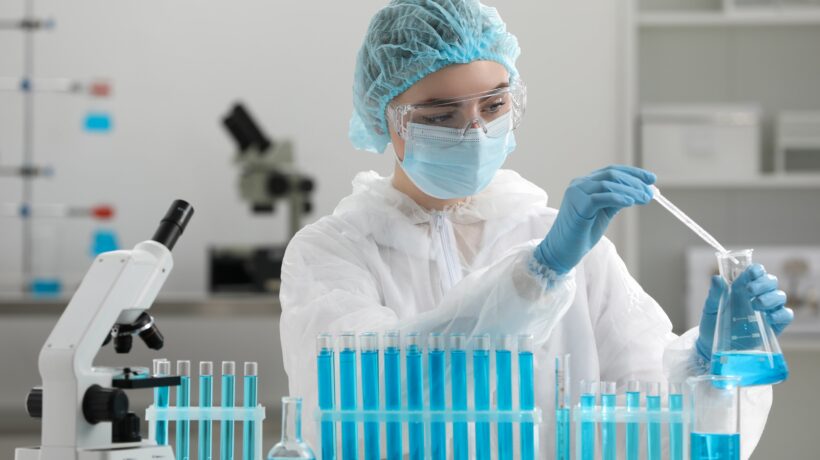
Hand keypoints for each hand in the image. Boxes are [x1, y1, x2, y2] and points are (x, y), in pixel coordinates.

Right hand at [534, 165, 655, 274]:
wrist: (561, 251)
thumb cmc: (581, 234)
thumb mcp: (603, 213)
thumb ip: (615, 201)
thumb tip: (638, 192)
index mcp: (585, 184)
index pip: (612, 171)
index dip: (633, 173)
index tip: (651, 179)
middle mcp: (579, 184)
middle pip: (611, 174)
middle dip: (634, 182)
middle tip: (650, 193)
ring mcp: (576, 193)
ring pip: (607, 184)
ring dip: (630, 190)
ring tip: (644, 199)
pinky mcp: (578, 205)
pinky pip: (600, 197)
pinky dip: (617, 198)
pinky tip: (630, 202)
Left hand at [696, 264, 793, 361]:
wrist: (714, 345)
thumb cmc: (712, 322)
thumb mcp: (710, 308)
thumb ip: (715, 294)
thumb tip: (717, 278)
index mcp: (742, 287)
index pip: (756, 272)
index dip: (756, 270)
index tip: (751, 273)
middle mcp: (758, 296)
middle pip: (771, 281)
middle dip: (763, 283)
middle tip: (750, 290)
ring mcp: (767, 310)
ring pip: (780, 296)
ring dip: (770, 297)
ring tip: (755, 305)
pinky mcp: (774, 325)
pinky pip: (786, 315)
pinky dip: (781, 314)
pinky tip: (768, 318)